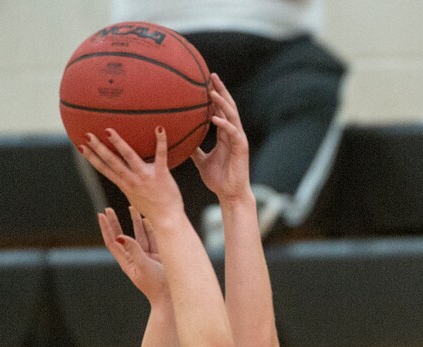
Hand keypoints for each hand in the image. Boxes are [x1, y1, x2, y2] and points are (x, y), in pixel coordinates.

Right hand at [80, 126, 183, 223]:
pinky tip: (159, 128)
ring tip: (108, 130)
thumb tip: (126, 179)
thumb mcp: (137, 199)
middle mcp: (132, 180)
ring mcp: (145, 177)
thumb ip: (131, 186)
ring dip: (118, 143)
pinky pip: (161, 155)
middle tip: (87, 134)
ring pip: (129, 157)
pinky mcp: (161, 175)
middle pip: (112, 161)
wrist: (168, 220)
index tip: (80, 147)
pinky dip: (161, 141)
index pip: (105, 169)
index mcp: (125, 185)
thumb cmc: (155, 210)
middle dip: (98, 148)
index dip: (92, 158)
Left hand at [98, 206, 169, 305]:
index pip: (112, 242)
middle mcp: (135, 257)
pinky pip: (152, 238)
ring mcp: (146, 256)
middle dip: (116, 222)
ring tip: (131, 206)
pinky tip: (147, 218)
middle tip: (108, 209)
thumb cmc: (155, 285)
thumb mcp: (143, 266)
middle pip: (122, 236)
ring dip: (135, 221)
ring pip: (139, 234)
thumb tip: (120, 236)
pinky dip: (150, 228)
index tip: (102, 215)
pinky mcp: (158, 255)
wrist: (171, 296)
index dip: (106, 228)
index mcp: (127, 262)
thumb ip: (133, 249)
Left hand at [190, 73, 251, 203]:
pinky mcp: (241, 148)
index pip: (220, 109)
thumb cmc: (218, 179)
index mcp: (225, 134)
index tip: (205, 81)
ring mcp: (238, 139)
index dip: (214, 95)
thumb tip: (181, 141)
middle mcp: (233, 133)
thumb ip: (194, 149)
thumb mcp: (201, 161)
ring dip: (222, 103)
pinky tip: (214, 118)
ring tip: (211, 92)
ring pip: (231, 116)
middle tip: (211, 75)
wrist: (230, 194)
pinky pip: (232, 133)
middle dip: (220, 90)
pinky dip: (224, 124)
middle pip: (228, 106)